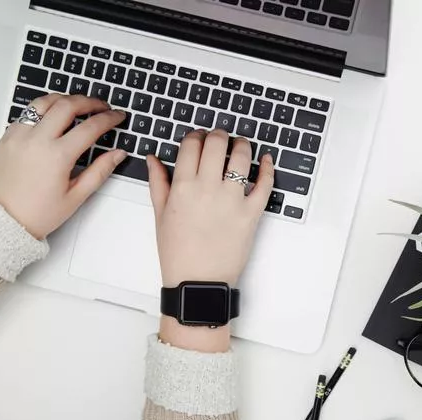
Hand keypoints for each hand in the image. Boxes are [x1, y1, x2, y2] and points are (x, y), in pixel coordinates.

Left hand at [0, 94, 127, 238]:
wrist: (0, 220)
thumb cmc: (36, 213)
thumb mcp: (75, 197)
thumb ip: (99, 171)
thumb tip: (117, 154)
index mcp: (57, 156)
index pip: (90, 127)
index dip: (108, 118)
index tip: (117, 116)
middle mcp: (37, 140)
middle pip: (67, 105)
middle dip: (89, 101)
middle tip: (102, 106)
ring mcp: (19, 135)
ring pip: (44, 102)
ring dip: (65, 99)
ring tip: (77, 104)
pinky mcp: (7, 136)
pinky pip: (28, 113)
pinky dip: (44, 109)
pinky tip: (53, 117)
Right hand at [147, 129, 273, 350]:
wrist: (198, 282)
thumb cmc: (178, 253)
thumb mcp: (160, 216)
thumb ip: (158, 183)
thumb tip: (154, 159)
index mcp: (183, 187)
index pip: (191, 145)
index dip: (196, 136)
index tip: (199, 139)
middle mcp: (208, 188)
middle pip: (217, 143)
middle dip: (218, 135)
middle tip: (220, 138)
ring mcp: (232, 200)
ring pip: (242, 157)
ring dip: (242, 145)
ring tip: (241, 146)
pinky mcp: (252, 213)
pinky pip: (265, 184)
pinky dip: (268, 168)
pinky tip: (266, 160)